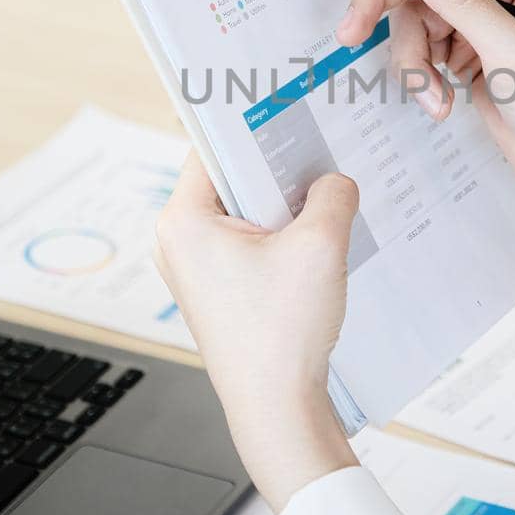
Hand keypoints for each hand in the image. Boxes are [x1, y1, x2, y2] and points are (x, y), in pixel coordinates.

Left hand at [154, 152, 359, 510]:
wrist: (279, 411)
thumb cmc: (282, 334)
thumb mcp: (319, 245)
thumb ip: (333, 194)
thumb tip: (335, 181)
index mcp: (183, 219)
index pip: (214, 144)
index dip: (254, 122)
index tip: (289, 103)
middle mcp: (180, 240)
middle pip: (234, 177)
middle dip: (280, 167)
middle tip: (323, 148)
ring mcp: (198, 269)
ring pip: (249, 212)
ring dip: (289, 206)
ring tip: (328, 197)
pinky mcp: (221, 291)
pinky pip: (255, 243)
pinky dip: (286, 237)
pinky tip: (321, 241)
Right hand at [331, 0, 514, 204]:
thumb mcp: (510, 50)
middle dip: (384, 6)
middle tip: (352, 31)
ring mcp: (480, 13)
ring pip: (412, 16)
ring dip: (412, 59)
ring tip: (432, 94)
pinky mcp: (465, 43)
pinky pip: (419, 45)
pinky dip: (421, 75)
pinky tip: (441, 100)